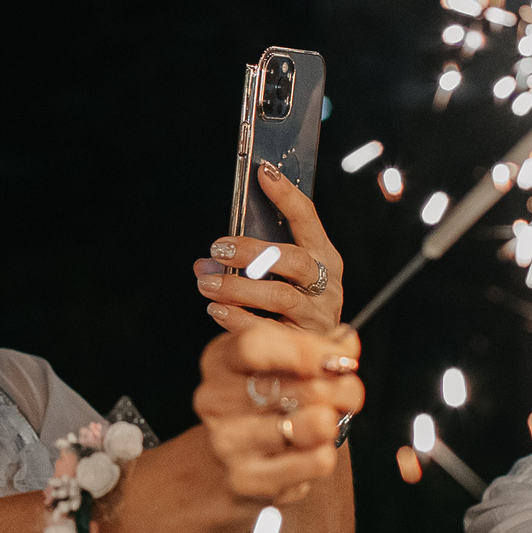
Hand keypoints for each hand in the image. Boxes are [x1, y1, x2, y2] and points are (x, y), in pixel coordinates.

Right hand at [192, 318, 362, 501]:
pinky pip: (316, 462)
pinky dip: (327, 453)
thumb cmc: (264, 401)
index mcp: (221, 361)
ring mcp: (227, 442)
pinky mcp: (246, 479)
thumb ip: (317, 346)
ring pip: (313, 425)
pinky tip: (313, 450)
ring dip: (336, 421)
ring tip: (331, 420)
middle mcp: (216, 401)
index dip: (308, 350)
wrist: (234, 456)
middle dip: (341, 387)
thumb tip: (346, 342)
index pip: (255, 346)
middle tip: (350, 390)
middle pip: (297, 387)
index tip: (342, 358)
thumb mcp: (283, 362)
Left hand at [196, 162, 344, 333]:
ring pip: (281, 297)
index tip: (263, 172)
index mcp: (324, 257)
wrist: (310, 360)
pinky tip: (216, 310)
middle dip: (253, 251)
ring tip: (205, 283)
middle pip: (295, 260)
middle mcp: (328, 284)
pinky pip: (268, 330)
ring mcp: (319, 315)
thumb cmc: (290, 309)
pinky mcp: (304, 344)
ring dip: (238, 288)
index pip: (308, 219)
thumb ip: (243, 266)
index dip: (287, 195)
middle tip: (218, 248)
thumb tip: (204, 263)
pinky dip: (238, 318)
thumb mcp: (275, 278)